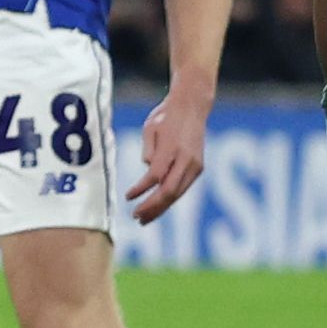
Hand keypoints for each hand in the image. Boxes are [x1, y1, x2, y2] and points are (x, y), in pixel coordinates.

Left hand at [126, 83, 210, 223]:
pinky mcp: (198, 168)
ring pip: (177, 194)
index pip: (155, 176)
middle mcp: (186, 159)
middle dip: (152, 207)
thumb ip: (149, 150)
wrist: (192, 107)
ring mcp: (195, 165)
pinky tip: (157, 207)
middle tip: (136, 217)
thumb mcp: (150, 128)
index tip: (128, 197)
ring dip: (160, 208)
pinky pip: (182, 188)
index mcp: (172, 147)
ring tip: (144, 219)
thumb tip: (149, 171)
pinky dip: (169, 200)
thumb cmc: (166, 116)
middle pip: (169, 191)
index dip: (141, 190)